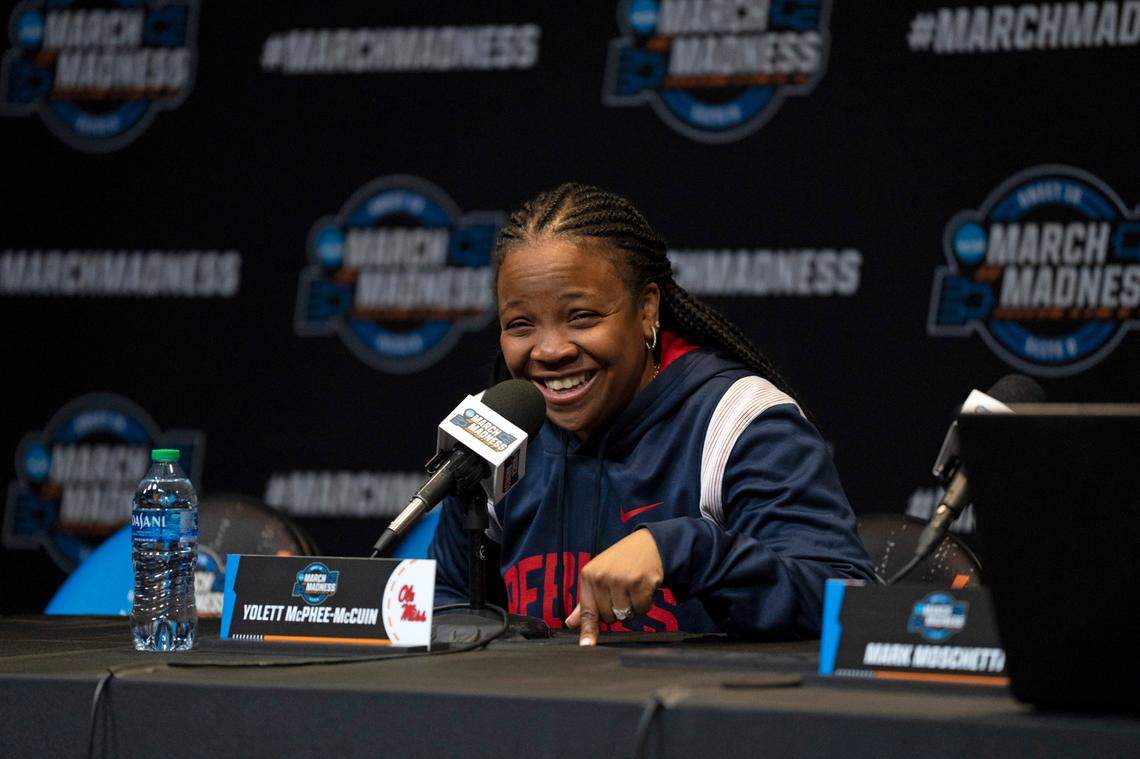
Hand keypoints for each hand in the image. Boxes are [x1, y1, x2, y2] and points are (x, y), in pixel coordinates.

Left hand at [566, 528, 663, 645]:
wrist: (648, 544)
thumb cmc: (620, 562)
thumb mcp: (598, 576)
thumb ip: (585, 602)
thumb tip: (570, 623)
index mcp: (588, 576)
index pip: (587, 610)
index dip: (588, 631)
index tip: (586, 646)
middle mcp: (602, 577)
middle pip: (608, 617)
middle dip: (617, 610)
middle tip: (622, 591)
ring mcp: (621, 580)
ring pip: (625, 616)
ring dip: (632, 607)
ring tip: (633, 587)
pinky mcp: (640, 582)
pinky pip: (642, 609)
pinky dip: (645, 603)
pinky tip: (644, 586)